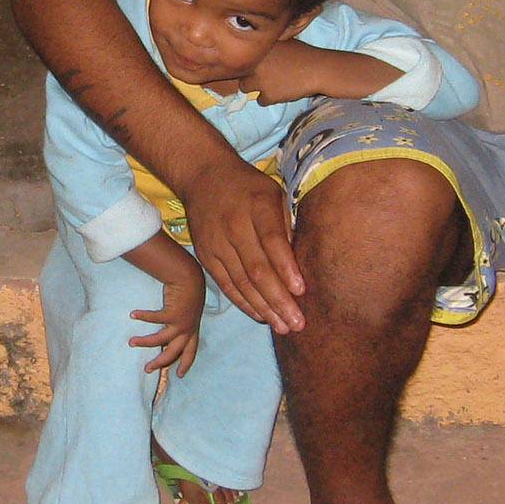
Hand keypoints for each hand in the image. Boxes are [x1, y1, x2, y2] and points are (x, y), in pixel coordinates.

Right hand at [129, 258, 205, 375]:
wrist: (191, 280)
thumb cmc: (188, 296)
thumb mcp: (188, 315)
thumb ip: (179, 325)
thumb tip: (168, 334)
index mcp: (192, 332)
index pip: (190, 352)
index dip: (185, 364)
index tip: (179, 375)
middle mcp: (187, 330)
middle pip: (173, 352)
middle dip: (160, 362)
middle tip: (147, 369)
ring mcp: (180, 323)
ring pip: (161, 339)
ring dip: (144, 342)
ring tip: (131, 342)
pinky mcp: (173, 313)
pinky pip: (155, 319)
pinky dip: (143, 316)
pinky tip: (132, 315)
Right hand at [172, 153, 303, 332]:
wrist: (203, 176)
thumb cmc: (249, 187)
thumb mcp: (274, 193)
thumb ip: (287, 224)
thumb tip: (301, 261)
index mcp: (257, 205)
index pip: (272, 241)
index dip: (286, 267)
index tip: (301, 291)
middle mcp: (235, 226)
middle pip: (257, 268)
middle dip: (279, 299)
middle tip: (298, 323)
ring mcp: (217, 243)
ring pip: (242, 282)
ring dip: (264, 308)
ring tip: (283, 327)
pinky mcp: (207, 256)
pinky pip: (227, 285)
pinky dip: (244, 303)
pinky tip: (261, 316)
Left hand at [239, 39, 346, 105]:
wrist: (317, 69)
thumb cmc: (302, 54)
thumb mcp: (282, 42)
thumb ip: (265, 47)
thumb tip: (251, 51)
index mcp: (258, 50)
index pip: (240, 58)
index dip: (247, 63)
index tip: (254, 66)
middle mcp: (255, 64)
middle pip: (240, 73)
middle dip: (250, 75)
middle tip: (265, 75)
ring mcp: (260, 81)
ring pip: (245, 88)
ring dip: (256, 87)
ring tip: (272, 83)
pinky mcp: (268, 95)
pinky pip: (261, 100)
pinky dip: (269, 98)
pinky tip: (281, 91)